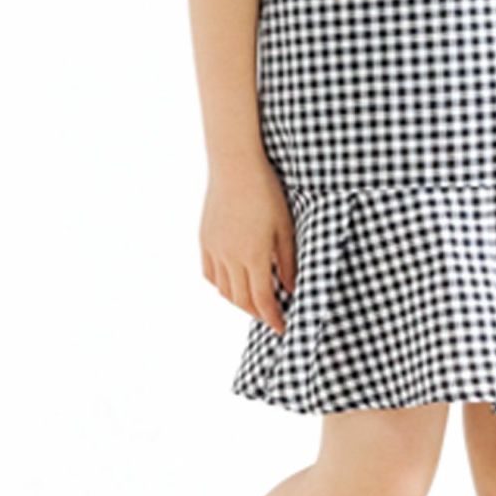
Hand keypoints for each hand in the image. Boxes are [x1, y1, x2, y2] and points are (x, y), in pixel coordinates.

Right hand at [199, 157, 296, 335]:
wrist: (235, 166)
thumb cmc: (266, 192)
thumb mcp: (285, 226)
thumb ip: (286, 261)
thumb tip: (290, 289)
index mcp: (253, 256)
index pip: (262, 300)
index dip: (272, 318)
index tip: (282, 328)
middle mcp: (230, 258)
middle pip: (242, 300)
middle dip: (258, 314)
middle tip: (271, 318)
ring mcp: (214, 250)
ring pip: (224, 290)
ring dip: (240, 302)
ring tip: (254, 302)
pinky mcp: (205, 240)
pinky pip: (210, 274)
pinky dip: (222, 286)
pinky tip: (232, 284)